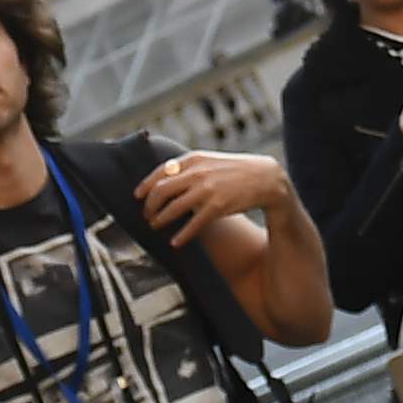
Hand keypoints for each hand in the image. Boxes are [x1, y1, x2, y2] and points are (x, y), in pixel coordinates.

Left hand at [134, 148, 289, 240]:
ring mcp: (207, 190)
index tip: (137, 196)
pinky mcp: (217, 207)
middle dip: (149, 206)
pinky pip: (192, 225)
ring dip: (160, 220)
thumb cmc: (236, 171)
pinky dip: (181, 235)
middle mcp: (197, 173)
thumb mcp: (211, 161)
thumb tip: (166, 178)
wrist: (265, 178)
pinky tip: (175, 242)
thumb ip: (190, 167)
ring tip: (155, 226)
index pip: (160, 171)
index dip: (145, 185)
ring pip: (172, 208)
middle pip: (161, 191)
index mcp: (194, 159)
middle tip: (147, 215)